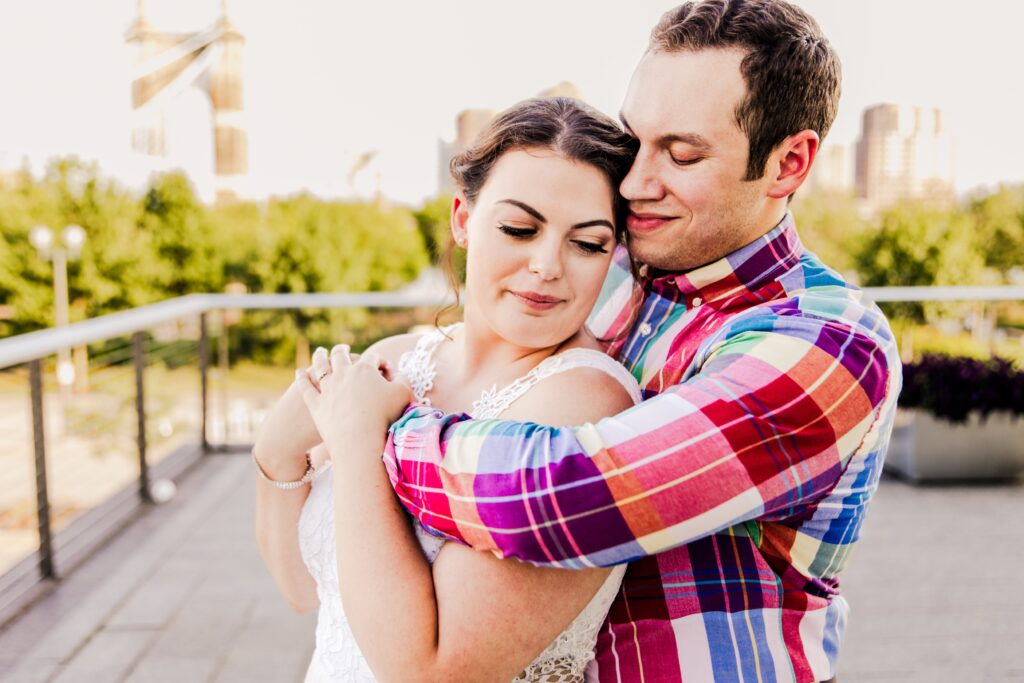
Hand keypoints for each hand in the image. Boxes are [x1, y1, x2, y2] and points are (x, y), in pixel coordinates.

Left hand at [299, 350, 413, 450]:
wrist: (360, 442)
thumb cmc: (386, 418)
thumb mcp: (404, 395)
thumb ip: (404, 379)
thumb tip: (399, 374)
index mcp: (365, 369)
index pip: (373, 358)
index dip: (382, 362)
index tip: (387, 371)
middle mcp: (343, 374)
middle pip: (341, 356)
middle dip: (343, 350)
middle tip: (343, 348)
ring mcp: (327, 389)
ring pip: (320, 367)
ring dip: (320, 357)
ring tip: (320, 352)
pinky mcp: (316, 405)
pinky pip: (306, 387)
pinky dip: (302, 378)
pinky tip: (299, 372)